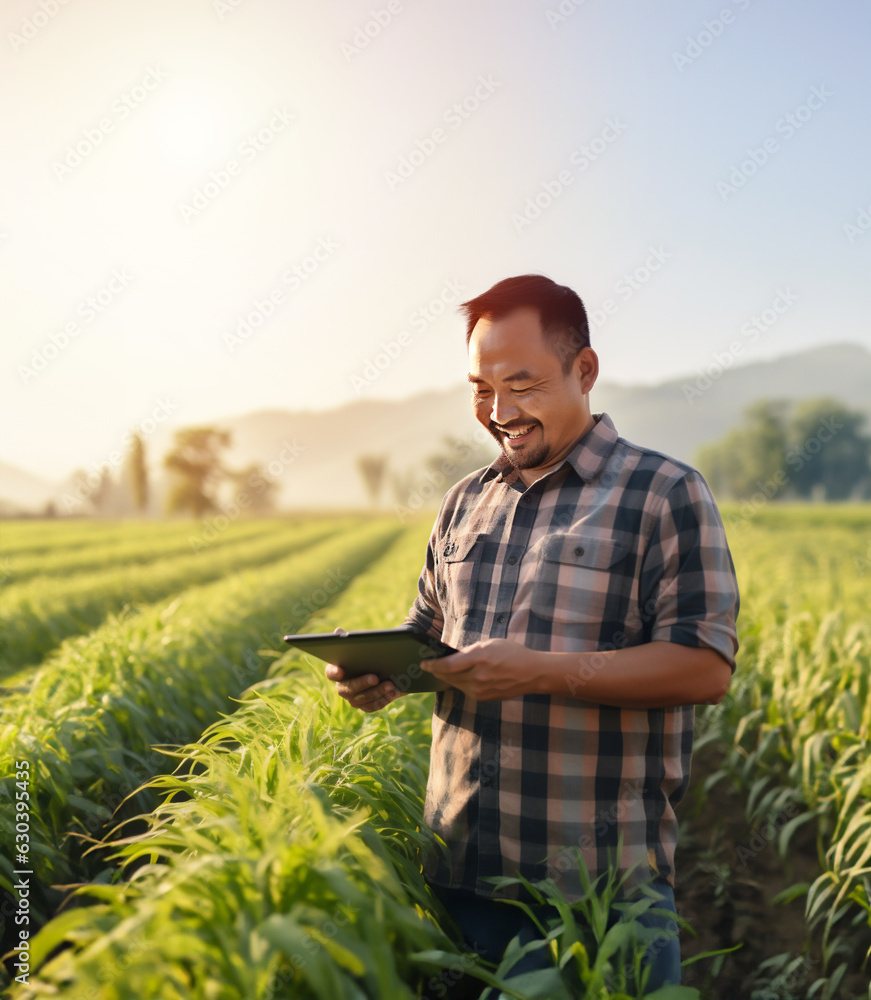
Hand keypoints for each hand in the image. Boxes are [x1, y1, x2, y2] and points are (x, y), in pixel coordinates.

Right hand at [324, 627, 402, 712]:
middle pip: (347, 689)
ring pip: (362, 699)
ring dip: (376, 692)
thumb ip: (350, 640)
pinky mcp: (365, 705)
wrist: (387, 668)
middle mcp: (342, 687)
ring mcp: (353, 699)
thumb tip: (338, 631)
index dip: (334, 672)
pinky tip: (393, 693)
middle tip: (375, 677)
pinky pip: (372, 706)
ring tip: (390, 684)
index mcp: (337, 671)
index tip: (341, 670)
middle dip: (362, 683)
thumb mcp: (363, 646)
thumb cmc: (371, 654)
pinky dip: (383, 700)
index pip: (330, 673)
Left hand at [421, 639, 540, 700]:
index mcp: (479, 658)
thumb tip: (451, 656)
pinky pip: (464, 690)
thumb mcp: (490, 644)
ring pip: (455, 683)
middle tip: (427, 665)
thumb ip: (470, 651)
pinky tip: (455, 677)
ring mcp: (480, 689)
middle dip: (436, 671)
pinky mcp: (483, 698)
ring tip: (439, 670)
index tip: (423, 663)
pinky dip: (458, 683)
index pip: (448, 665)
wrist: (532, 673)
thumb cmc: (512, 653)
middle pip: (448, 676)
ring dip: (446, 677)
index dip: (432, 665)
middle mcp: (478, 676)